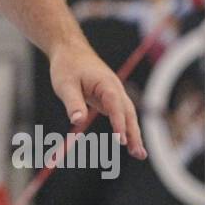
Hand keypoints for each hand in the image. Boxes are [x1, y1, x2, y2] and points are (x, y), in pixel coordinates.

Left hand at [48, 38, 146, 158]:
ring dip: (133, 133)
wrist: (70, 50)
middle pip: (128, 113)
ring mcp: (114, 93)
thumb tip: (77, 121)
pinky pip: (120, 115)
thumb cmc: (67, 66)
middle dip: (134, 134)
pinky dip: (125, 128)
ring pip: (127, 115)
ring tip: (138, 154)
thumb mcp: (65, 84)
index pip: (115, 106)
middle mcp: (115, 89)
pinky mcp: (109, 98)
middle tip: (139, 154)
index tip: (120, 141)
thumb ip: (73, 103)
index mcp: (106, 83)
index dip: (118, 124)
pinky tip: (127, 142)